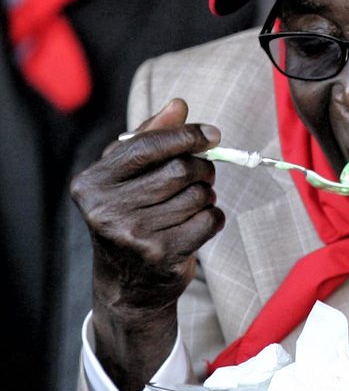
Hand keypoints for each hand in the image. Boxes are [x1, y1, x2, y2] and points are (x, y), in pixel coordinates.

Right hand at [71, 98, 223, 390]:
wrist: (127, 285)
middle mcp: (104, 208)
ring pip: (198, 196)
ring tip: (191, 207)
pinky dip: (213, 219)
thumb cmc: (132, 217)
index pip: (149, 145)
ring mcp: (129, 234)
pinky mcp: (157, 254)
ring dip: (206, 197)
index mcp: (93, 182)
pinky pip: (208, 221)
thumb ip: (151, 137)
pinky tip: (197, 226)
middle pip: (181, 170)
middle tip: (203, 177)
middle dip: (202, 170)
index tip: (213, 135)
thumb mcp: (130, 176)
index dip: (188, 136)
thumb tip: (179, 104)